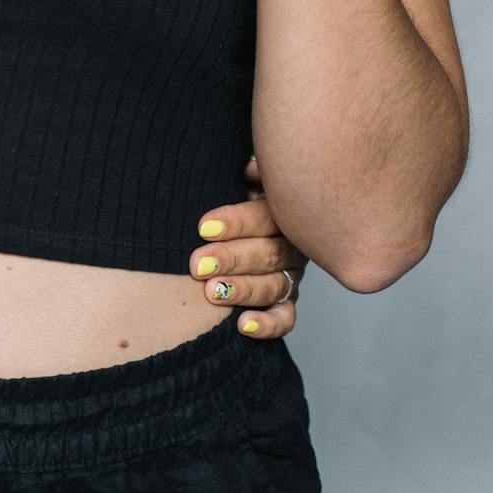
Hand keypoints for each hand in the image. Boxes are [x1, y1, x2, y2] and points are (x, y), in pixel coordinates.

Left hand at [190, 156, 308, 339]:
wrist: (235, 221)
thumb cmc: (232, 191)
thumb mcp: (240, 177)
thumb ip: (249, 172)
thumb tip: (248, 168)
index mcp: (285, 208)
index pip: (265, 216)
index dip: (236, 222)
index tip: (204, 227)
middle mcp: (294, 243)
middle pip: (269, 253)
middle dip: (231, 259)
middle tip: (198, 265)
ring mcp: (292, 274)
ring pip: (276, 286)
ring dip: (243, 290)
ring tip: (212, 292)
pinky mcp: (286, 302)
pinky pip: (284, 318)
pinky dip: (267, 324)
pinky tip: (242, 325)